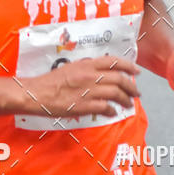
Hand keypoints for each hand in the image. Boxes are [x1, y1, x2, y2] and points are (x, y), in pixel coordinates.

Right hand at [21, 56, 140, 117]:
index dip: (129, 66)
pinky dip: (112, 111)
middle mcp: (90, 76)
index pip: (114, 61)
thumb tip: (101, 71)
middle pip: (119, 79)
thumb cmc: (51, 81)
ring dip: (125, 100)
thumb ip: (87, 68)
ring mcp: (88, 91)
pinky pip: (104, 108)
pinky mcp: (84, 106)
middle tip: (136, 92)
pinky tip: (113, 113)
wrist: (37, 93)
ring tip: (129, 104)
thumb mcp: (71, 67)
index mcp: (87, 65)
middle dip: (131, 86)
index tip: (136, 71)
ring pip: (115, 94)